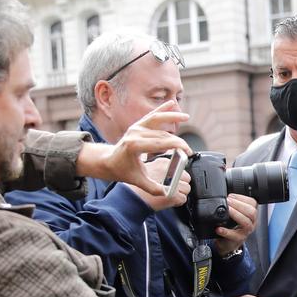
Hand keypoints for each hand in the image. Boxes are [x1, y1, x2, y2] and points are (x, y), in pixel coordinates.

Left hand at [76, 101, 191, 194]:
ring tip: (186, 117)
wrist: (109, 161)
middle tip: (188, 150)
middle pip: (162, 134)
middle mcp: (135, 133)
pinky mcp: (137, 125)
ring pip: (157, 120)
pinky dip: (162, 109)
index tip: (187, 153)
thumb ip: (153, 188)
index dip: (176, 147)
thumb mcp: (137, 181)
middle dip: (178, 141)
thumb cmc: (122, 170)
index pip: (160, 143)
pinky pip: (151, 116)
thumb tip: (168, 192)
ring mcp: (136, 127)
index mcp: (135, 145)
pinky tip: (172, 103)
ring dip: (172, 117)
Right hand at [127, 158, 190, 210]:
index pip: (180, 167)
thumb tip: (175, 171)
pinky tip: (169, 201)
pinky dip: (178, 202)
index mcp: (163, 162)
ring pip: (187, 189)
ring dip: (180, 193)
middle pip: (186, 177)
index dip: (176, 176)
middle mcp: (169, 170)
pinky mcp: (173, 194)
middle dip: (180, 184)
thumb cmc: (138, 186)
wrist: (130, 198)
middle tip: (170, 189)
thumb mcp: (148, 169)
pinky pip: (183, 199)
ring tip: (168, 195)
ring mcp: (172, 182)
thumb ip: (162, 169)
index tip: (170, 181)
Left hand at [214, 194, 256, 255]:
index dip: (242, 198)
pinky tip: (219, 228)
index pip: (253, 203)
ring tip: (227, 211)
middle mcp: (251, 222)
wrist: (228, 243)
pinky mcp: (238, 240)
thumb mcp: (234, 214)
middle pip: (252, 212)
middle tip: (228, 202)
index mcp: (251, 214)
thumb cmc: (232, 227)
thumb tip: (224, 195)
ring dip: (236, 215)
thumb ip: (232, 205)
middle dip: (239, 205)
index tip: (231, 196)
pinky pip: (234, 236)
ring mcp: (246, 232)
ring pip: (246, 223)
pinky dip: (226, 231)